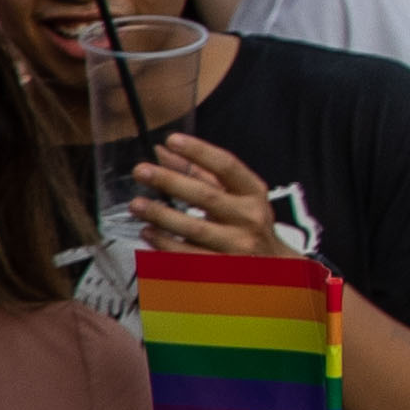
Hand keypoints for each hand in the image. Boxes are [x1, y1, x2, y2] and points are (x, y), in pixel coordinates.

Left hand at [125, 130, 286, 253]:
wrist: (272, 269)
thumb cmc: (247, 225)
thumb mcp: (235, 196)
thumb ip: (200, 173)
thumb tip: (163, 150)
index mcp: (253, 193)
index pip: (227, 166)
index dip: (200, 151)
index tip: (172, 140)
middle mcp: (249, 218)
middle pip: (207, 196)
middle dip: (171, 181)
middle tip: (142, 171)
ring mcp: (237, 246)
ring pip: (195, 229)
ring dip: (162, 216)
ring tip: (137, 204)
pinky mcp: (222, 270)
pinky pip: (188, 257)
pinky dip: (164, 245)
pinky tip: (148, 233)